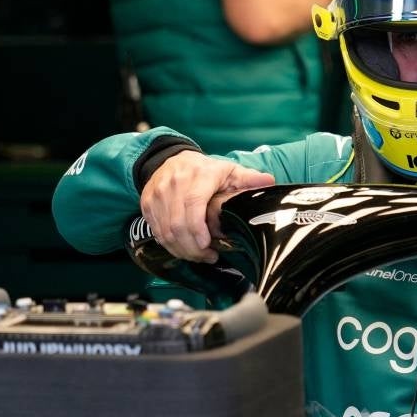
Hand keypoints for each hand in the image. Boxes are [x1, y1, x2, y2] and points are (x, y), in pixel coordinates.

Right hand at [140, 151, 274, 262]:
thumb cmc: (204, 170)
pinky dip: (170, 245)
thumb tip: (269, 182)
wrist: (171, 159)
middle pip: (178, 224)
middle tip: (209, 257)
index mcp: (198, 175)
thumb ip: (248, 178)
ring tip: (200, 256)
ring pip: (165, 231)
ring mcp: (158, 194)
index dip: (198, 229)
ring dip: (182, 250)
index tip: (208, 245)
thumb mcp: (228, 170)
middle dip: (193, 247)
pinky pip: (156, 231)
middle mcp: (174, 183)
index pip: (193, 204)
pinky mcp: (147, 204)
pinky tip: (185, 249)